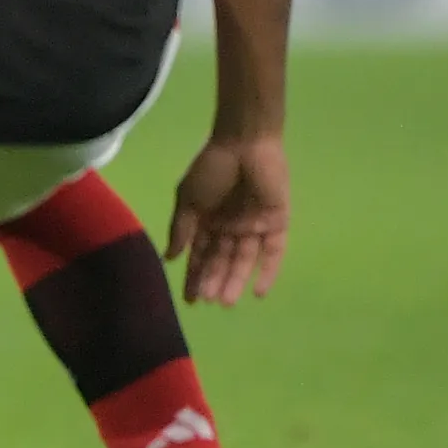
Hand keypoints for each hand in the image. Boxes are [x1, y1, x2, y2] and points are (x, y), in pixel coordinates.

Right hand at [166, 133, 289, 305]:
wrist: (244, 144)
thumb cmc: (211, 169)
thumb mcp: (187, 198)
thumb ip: (181, 229)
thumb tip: (170, 258)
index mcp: (208, 221)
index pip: (201, 255)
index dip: (195, 277)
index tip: (191, 300)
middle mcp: (231, 228)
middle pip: (222, 261)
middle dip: (215, 282)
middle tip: (210, 302)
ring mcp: (255, 227)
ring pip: (245, 260)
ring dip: (236, 280)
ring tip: (226, 302)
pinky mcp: (277, 224)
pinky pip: (273, 252)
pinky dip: (268, 272)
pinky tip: (259, 292)